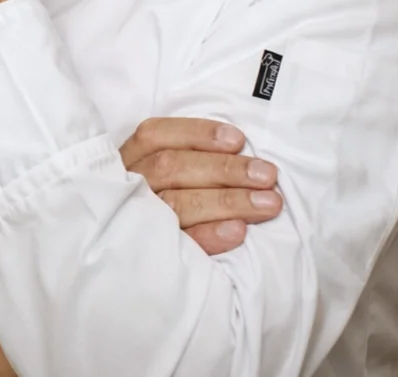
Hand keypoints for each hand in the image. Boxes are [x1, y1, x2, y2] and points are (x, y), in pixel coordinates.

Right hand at [120, 118, 281, 254]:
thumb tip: (239, 147)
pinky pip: (179, 244)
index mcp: (130, 157)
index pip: (156, 135)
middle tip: (267, 175)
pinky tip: (239, 231)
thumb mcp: (165, 170)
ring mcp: (136, 220)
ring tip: (268, 203)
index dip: (197, 134)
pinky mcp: (149, 254)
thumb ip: (192, 156)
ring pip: (177, 204)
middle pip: (171, 167)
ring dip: (227, 202)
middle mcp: (130, 184)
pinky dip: (209, 235)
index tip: (238, 140)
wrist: (131, 262)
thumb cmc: (165, 198)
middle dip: (224, 169)